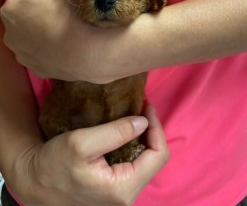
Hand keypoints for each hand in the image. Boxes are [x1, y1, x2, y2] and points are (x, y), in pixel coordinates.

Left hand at [0, 0, 114, 81]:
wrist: (91, 50)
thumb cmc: (72, 12)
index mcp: (11, 11)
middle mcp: (11, 36)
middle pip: (23, 20)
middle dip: (36, 14)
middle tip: (59, 12)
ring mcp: (24, 56)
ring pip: (31, 40)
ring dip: (42, 34)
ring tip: (64, 31)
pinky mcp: (39, 71)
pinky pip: (43, 56)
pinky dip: (51, 51)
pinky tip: (66, 47)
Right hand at [6, 104, 168, 205]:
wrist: (32, 181)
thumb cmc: (52, 164)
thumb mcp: (81, 143)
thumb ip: (115, 132)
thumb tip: (143, 122)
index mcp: (122, 188)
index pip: (158, 156)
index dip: (156, 127)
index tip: (146, 106)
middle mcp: (126, 197)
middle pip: (153, 160)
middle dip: (151, 131)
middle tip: (141, 108)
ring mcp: (119, 195)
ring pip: (144, 163)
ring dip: (142, 138)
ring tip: (133, 118)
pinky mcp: (112, 189)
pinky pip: (132, 166)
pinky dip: (132, 146)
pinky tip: (123, 133)